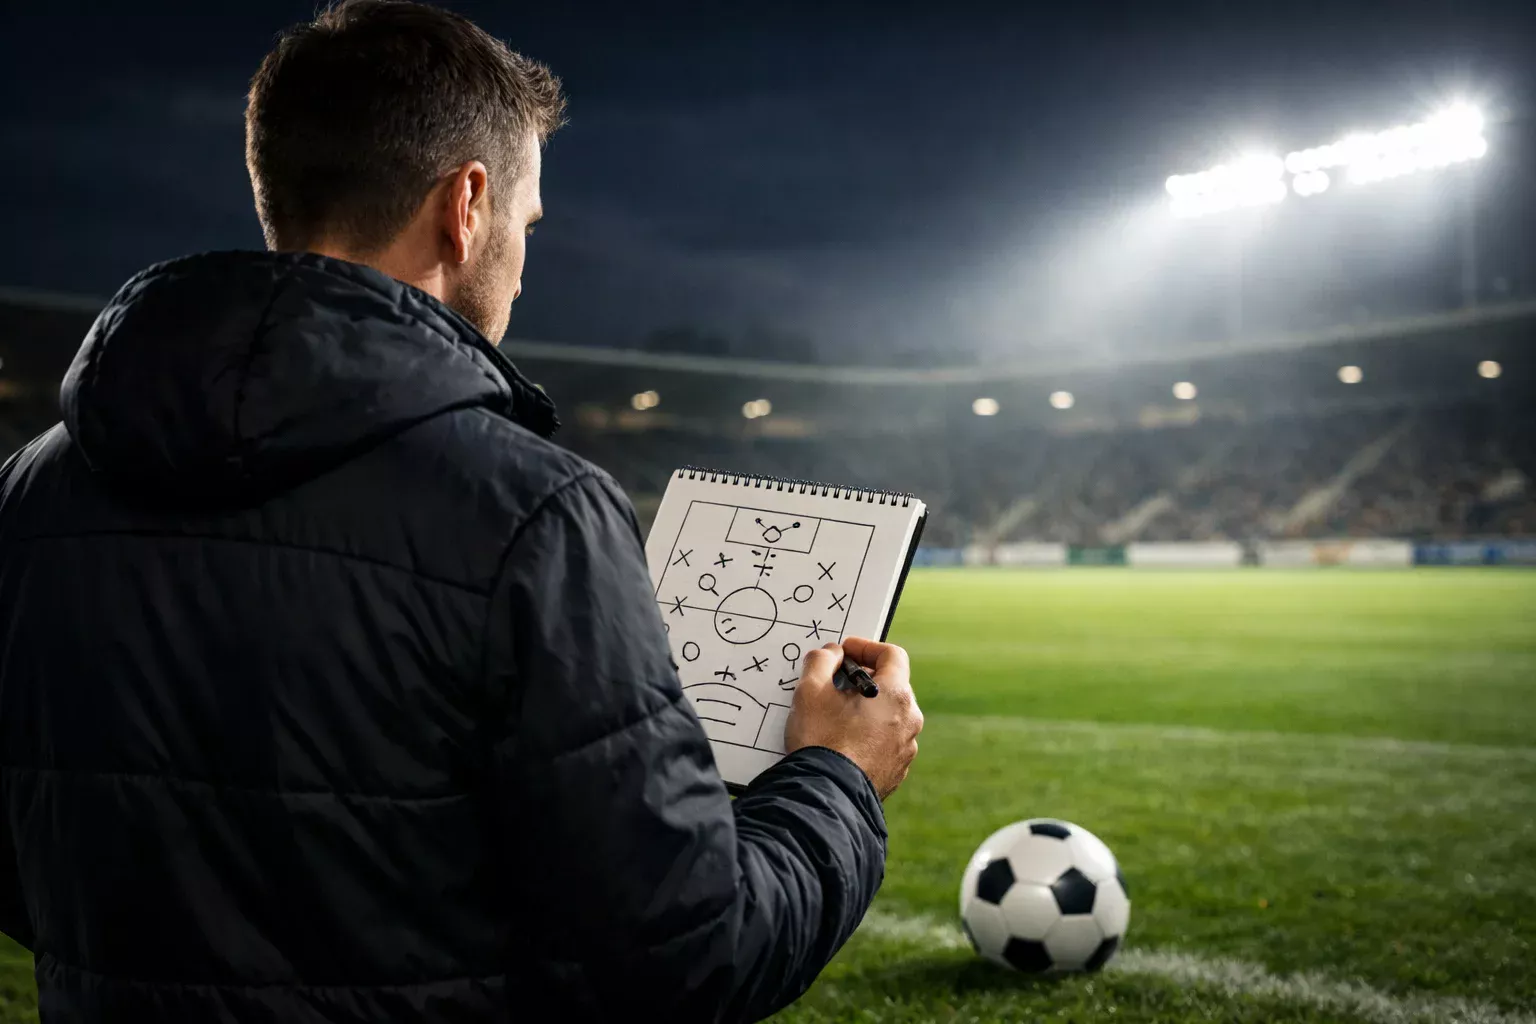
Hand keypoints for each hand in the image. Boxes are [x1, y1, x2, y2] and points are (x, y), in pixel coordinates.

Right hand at [784, 637, 921, 800]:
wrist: (826, 795)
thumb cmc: (821, 740)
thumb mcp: (810, 689)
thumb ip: (822, 660)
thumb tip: (831, 653)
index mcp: (896, 694)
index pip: (892, 655)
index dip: (866, 647)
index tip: (845, 652)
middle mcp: (910, 720)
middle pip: (892, 686)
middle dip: (864, 680)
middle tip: (836, 684)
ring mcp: (906, 749)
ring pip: (889, 717)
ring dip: (867, 710)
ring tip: (836, 717)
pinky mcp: (896, 772)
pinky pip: (885, 743)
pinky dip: (868, 736)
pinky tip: (843, 743)